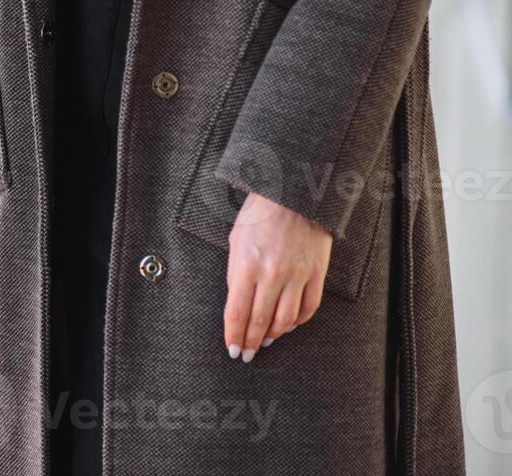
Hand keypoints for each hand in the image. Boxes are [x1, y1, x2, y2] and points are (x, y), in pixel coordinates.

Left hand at [223, 192, 332, 362]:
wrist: (292, 193)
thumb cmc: (259, 214)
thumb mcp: (236, 240)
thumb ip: (236, 273)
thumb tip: (238, 301)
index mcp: (246, 265)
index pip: (237, 312)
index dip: (234, 335)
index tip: (233, 349)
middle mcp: (271, 274)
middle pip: (260, 320)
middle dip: (252, 342)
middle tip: (247, 355)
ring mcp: (296, 275)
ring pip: (286, 319)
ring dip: (274, 335)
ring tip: (267, 341)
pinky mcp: (316, 273)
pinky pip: (308, 307)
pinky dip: (298, 321)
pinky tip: (290, 325)